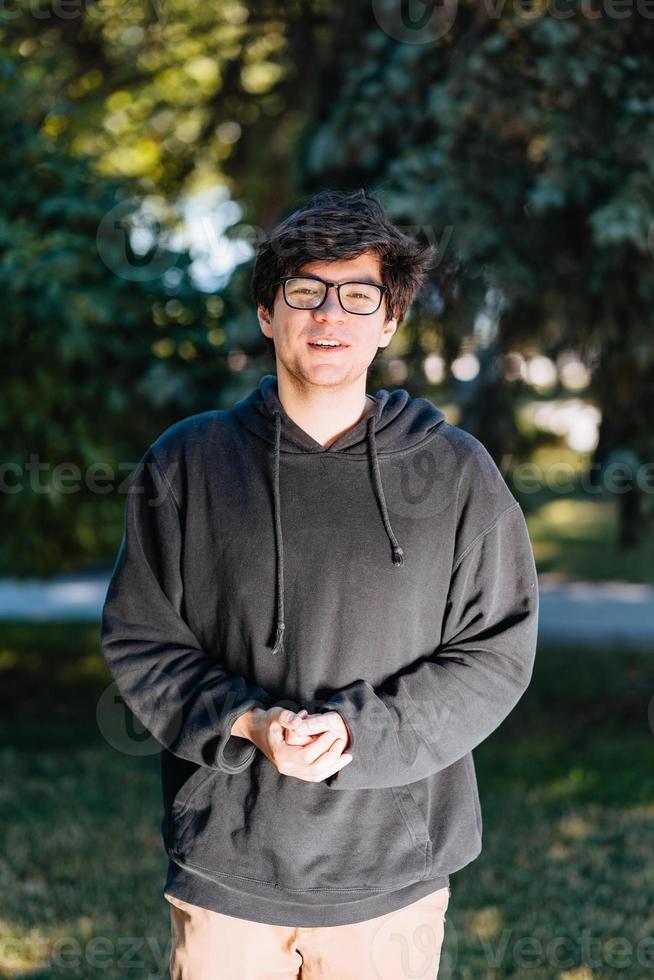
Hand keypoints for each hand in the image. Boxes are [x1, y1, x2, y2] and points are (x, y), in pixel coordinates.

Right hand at [231, 707, 352, 782]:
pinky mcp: (296, 771)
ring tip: (348, 755)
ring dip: (334, 766)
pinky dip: (328, 769)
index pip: (307, 756)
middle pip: (314, 770)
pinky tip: (338, 759)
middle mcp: (285, 767)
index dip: (322, 745)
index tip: (333, 733)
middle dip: (332, 757)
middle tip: (342, 741)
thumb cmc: (268, 721)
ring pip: (316, 776)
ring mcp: (290, 771)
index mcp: (281, 754)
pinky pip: (315, 775)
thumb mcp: (275, 714)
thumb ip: (286, 717)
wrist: (257, 730)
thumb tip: (300, 721)